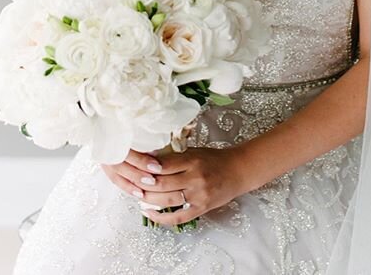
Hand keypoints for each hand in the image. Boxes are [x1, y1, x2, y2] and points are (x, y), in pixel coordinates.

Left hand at [105, 146, 247, 227]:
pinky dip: (161, 218)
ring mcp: (198, 195)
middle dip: (144, 184)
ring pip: (166, 200)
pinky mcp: (201, 208)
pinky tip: (149, 212)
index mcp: (192, 160)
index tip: (135, 166)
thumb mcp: (195, 151)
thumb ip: (175, 156)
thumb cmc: (214, 159)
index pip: (164, 164)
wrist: (238, 171)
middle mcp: (195, 178)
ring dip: (148, 199)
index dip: (147, 167)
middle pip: (162, 184)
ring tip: (138, 196)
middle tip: (132, 182)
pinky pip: (177, 217)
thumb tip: (150, 158)